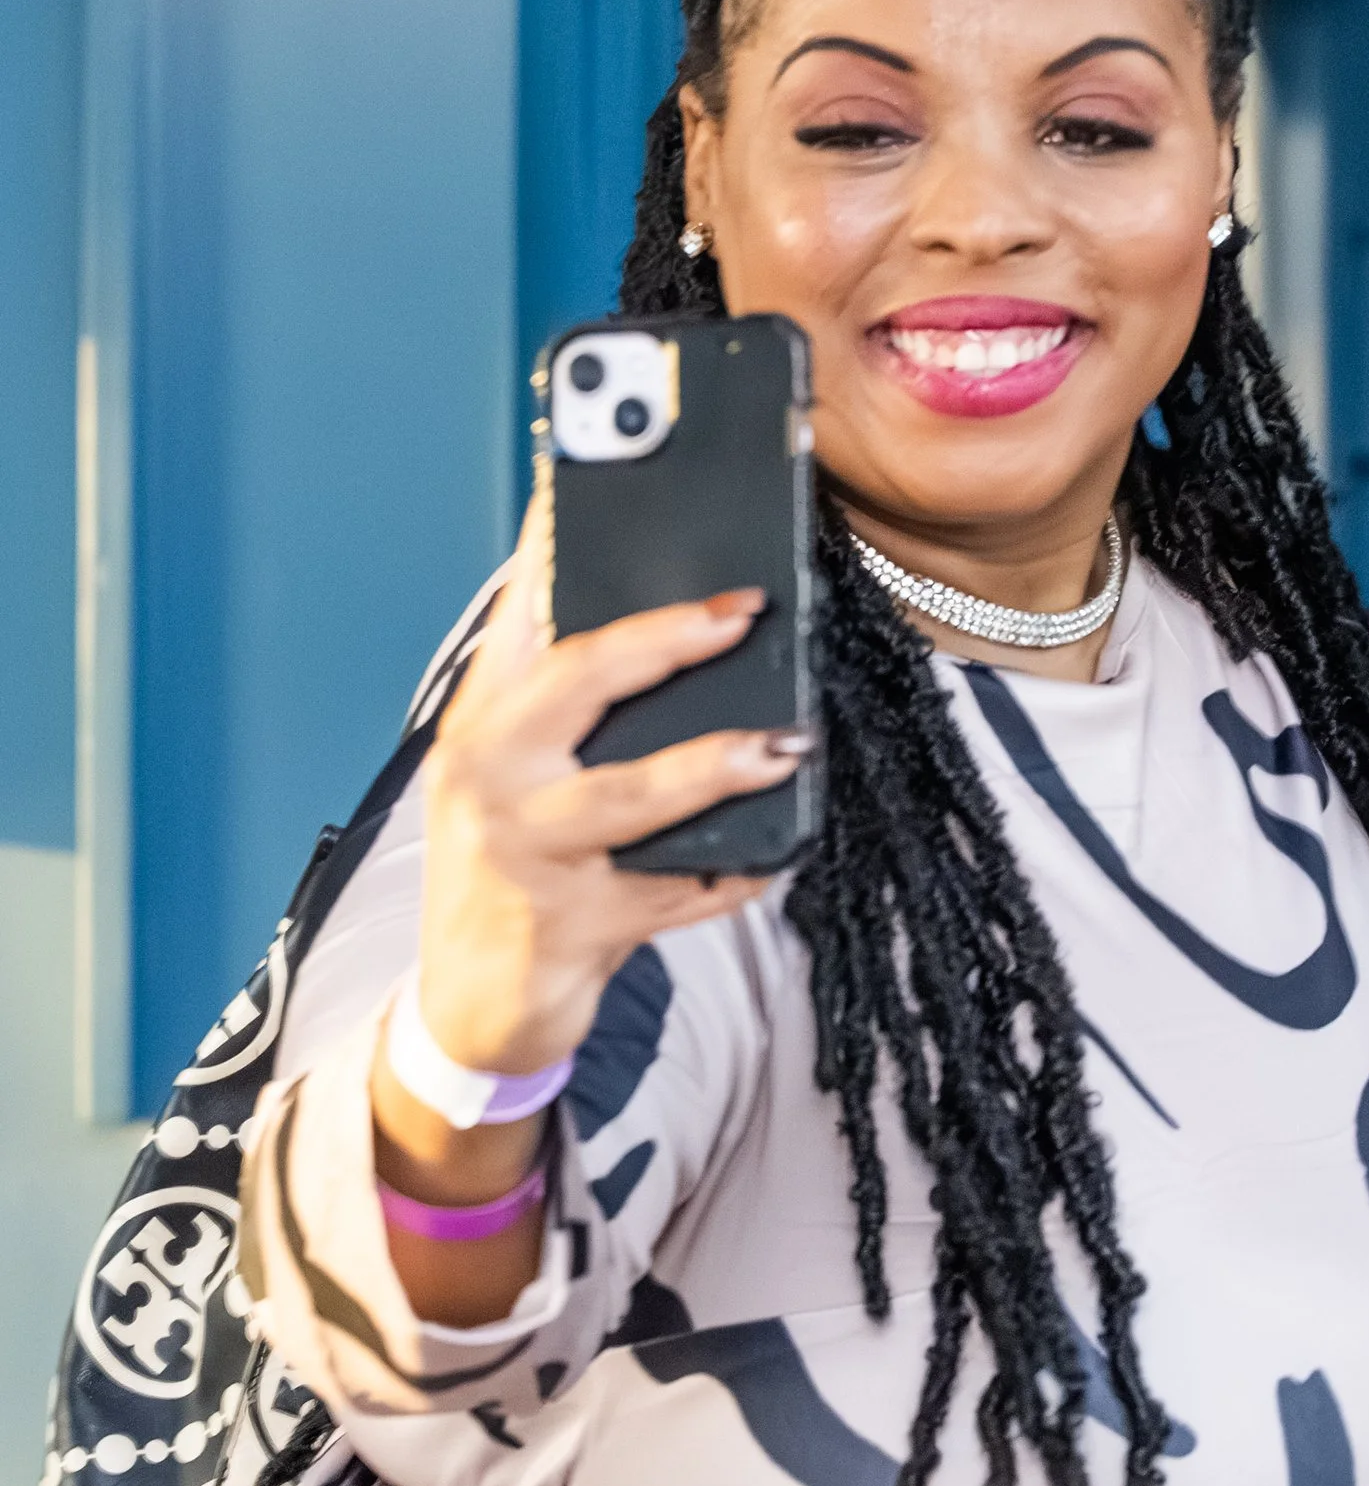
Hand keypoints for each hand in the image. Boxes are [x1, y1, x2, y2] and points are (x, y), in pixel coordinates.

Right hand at [413, 508, 807, 1075]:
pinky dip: (732, 873)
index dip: (559, 540)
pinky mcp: (570, 927)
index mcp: (483, 722)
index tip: (600, 479)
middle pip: (577, 683)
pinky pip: (674, 891)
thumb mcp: (513, 773)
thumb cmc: (509, 867)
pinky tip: (774, 854)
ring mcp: (527, 855)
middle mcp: (490, 776)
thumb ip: (563, 699)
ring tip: (783, 746)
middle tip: (743, 609)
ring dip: (713, 766)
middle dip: (664, 637)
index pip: (522, 612)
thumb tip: (672, 617)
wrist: (468, 1006)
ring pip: (628, 795)